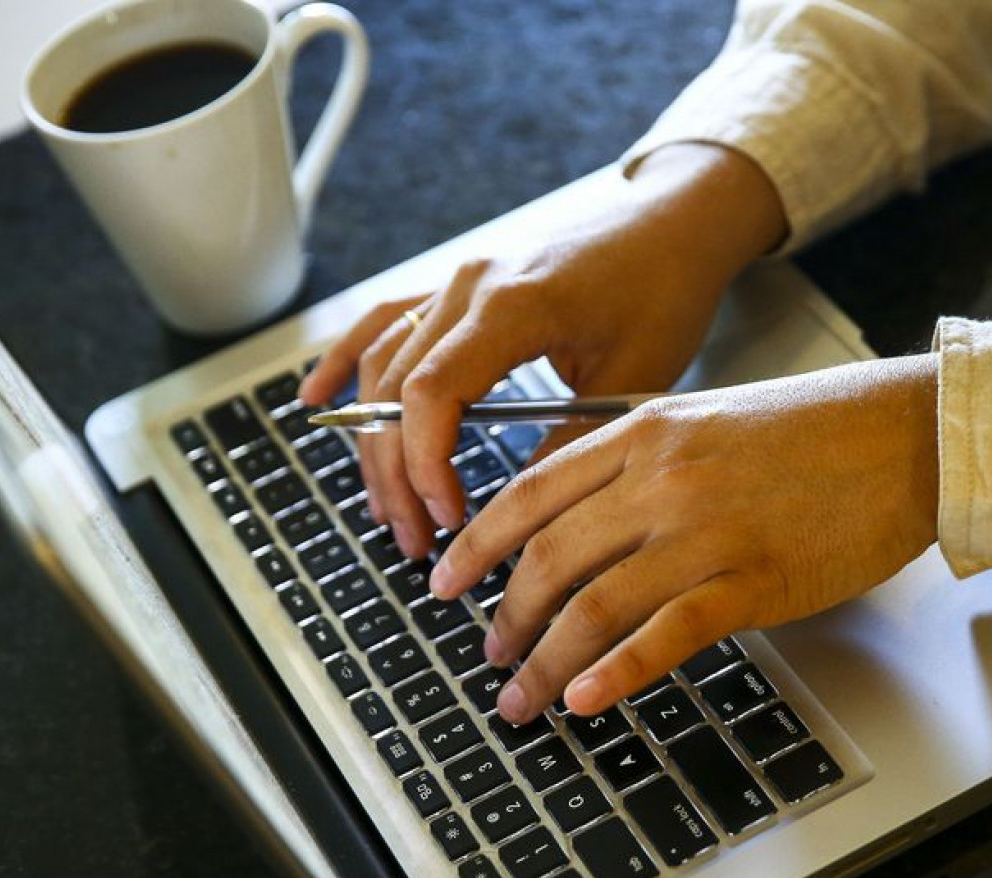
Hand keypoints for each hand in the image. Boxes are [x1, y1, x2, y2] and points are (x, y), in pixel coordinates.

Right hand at [297, 144, 786, 558]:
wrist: (675, 224)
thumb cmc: (665, 290)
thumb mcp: (633, 379)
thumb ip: (569, 443)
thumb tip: (522, 514)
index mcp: (512, 306)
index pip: (433, 394)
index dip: (425, 464)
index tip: (447, 518)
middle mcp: (470, 286)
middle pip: (397, 389)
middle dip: (397, 474)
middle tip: (416, 539)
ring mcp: (457, 281)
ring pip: (383, 365)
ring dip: (377, 443)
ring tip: (390, 509)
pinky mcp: (458, 285)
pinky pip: (385, 322)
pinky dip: (346, 362)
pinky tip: (316, 401)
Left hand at [428, 354, 941, 723]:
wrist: (909, 435)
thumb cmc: (820, 430)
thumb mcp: (710, 420)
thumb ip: (643, 462)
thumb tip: (585, 523)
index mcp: (646, 431)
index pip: (532, 493)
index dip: (477, 544)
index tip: (446, 579)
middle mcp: (663, 478)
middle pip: (550, 556)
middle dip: (505, 616)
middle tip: (488, 654)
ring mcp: (706, 531)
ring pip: (594, 604)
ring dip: (545, 661)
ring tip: (522, 698)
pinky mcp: (754, 581)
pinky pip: (666, 634)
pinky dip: (616, 672)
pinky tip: (585, 700)